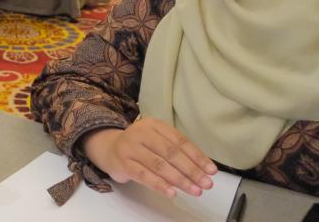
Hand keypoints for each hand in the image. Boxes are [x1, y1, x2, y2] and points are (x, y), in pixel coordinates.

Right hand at [81, 119, 216, 198]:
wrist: (108, 147)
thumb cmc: (139, 146)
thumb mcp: (156, 141)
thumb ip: (175, 152)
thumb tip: (200, 170)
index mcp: (154, 125)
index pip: (179, 141)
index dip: (197, 156)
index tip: (211, 170)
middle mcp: (141, 133)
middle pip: (171, 153)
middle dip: (191, 170)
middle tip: (206, 183)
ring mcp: (130, 147)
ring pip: (159, 165)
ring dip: (180, 180)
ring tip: (194, 190)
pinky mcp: (122, 163)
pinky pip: (143, 175)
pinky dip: (159, 185)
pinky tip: (172, 193)